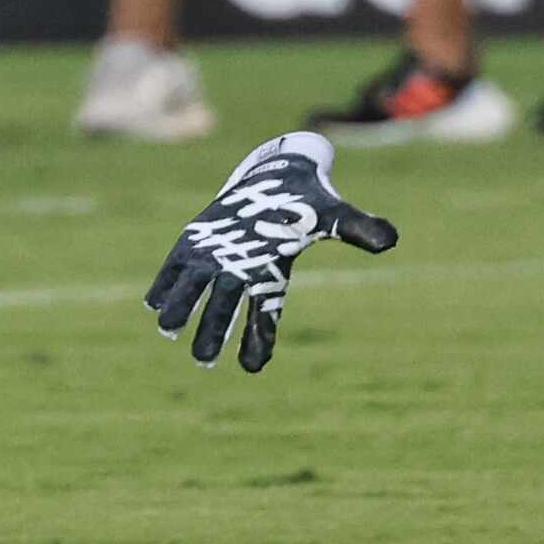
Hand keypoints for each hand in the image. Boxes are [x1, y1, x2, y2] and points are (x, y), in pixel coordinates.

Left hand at [146, 132, 397, 372]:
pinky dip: (165, 283)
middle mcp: (240, 274)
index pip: (267, 317)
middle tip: (202, 361)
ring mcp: (214, 258)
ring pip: (195, 291)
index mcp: (271, 275)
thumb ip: (358, 228)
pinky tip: (152, 301)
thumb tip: (390, 240)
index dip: (260, 341)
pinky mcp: (194, 241)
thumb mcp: (334, 213)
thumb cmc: (306, 202)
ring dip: (182, 308)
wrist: (275, 176)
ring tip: (167, 328)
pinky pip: (175, 267)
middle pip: (226, 309)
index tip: (252, 368)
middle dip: (214, 333)